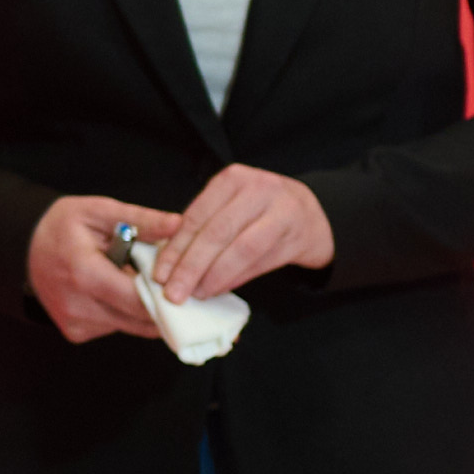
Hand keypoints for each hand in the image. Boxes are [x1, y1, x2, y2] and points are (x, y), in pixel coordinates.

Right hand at [27, 196, 171, 343]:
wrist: (22, 248)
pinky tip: (110, 292)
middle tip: (161, 280)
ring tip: (129, 280)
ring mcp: (75, 323)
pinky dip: (121, 312)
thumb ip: (140, 220)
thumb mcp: (98, 212)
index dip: (165, 292)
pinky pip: (114, 327)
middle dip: (157, 301)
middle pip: (140, 319)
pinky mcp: (75, 333)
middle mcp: (78, 306)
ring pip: (131, 326)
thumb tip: (178, 226)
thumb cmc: (61, 227)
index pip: (140, 299)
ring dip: (139, 307)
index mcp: (85, 274)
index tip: (177, 280)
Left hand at [154, 165, 334, 304]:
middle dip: (191, 267)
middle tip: (174, 293)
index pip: (197, 216)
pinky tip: (220, 289)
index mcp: (233, 179)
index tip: (159, 274)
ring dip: (215, 276)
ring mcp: (283, 211)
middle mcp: (259, 189)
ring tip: (196, 294)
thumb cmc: (260, 212)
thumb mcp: (232, 206)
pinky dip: (237, 278)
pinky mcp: (298, 236)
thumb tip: (171, 265)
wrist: (314, 215)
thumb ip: (204, 227)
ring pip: (241, 249)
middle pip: (217, 233)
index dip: (176, 248)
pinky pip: (261, 262)